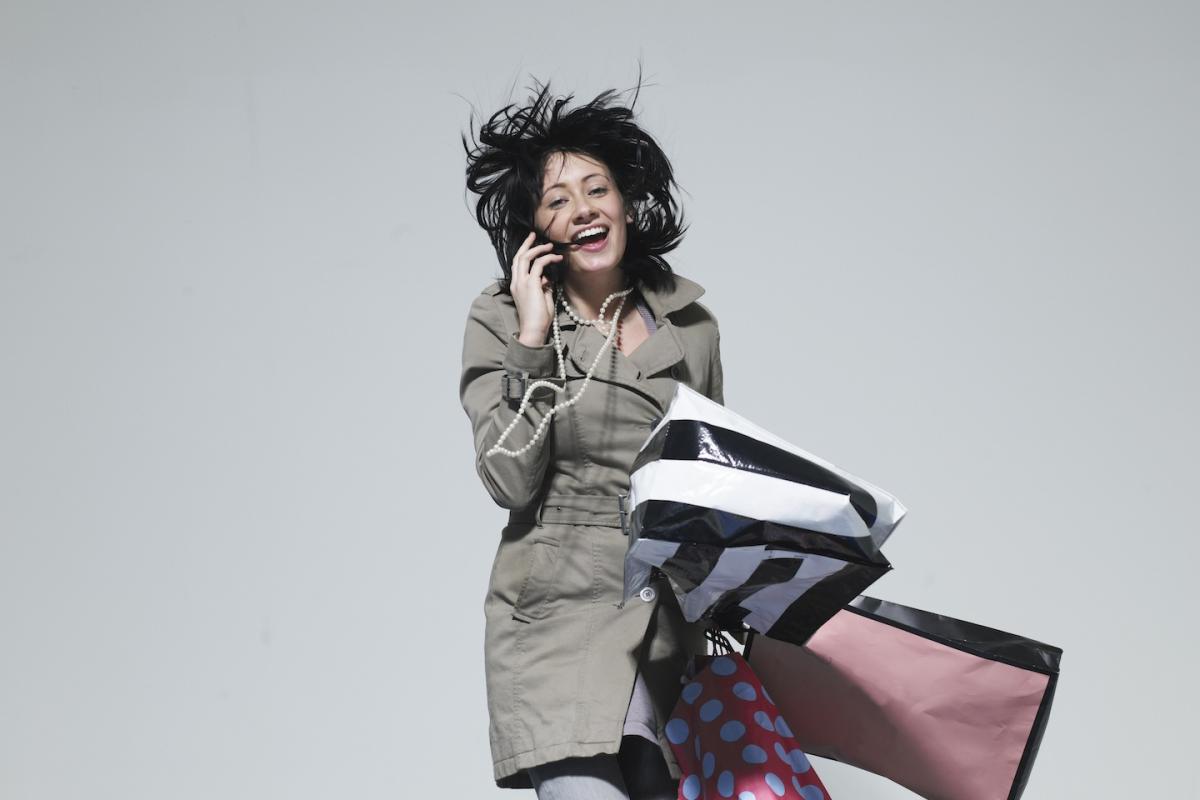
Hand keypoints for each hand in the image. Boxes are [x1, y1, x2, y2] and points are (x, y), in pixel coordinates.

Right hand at [511, 231, 561, 345]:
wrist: (534, 330)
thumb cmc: (538, 319)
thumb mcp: (542, 299)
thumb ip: (543, 287)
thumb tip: (547, 278)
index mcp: (517, 286)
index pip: (517, 265)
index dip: (524, 252)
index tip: (532, 244)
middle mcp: (517, 283)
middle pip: (518, 257)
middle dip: (526, 244)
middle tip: (534, 235)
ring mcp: (522, 283)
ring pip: (525, 258)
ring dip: (538, 249)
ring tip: (549, 246)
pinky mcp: (531, 284)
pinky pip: (538, 265)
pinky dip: (547, 259)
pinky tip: (556, 258)